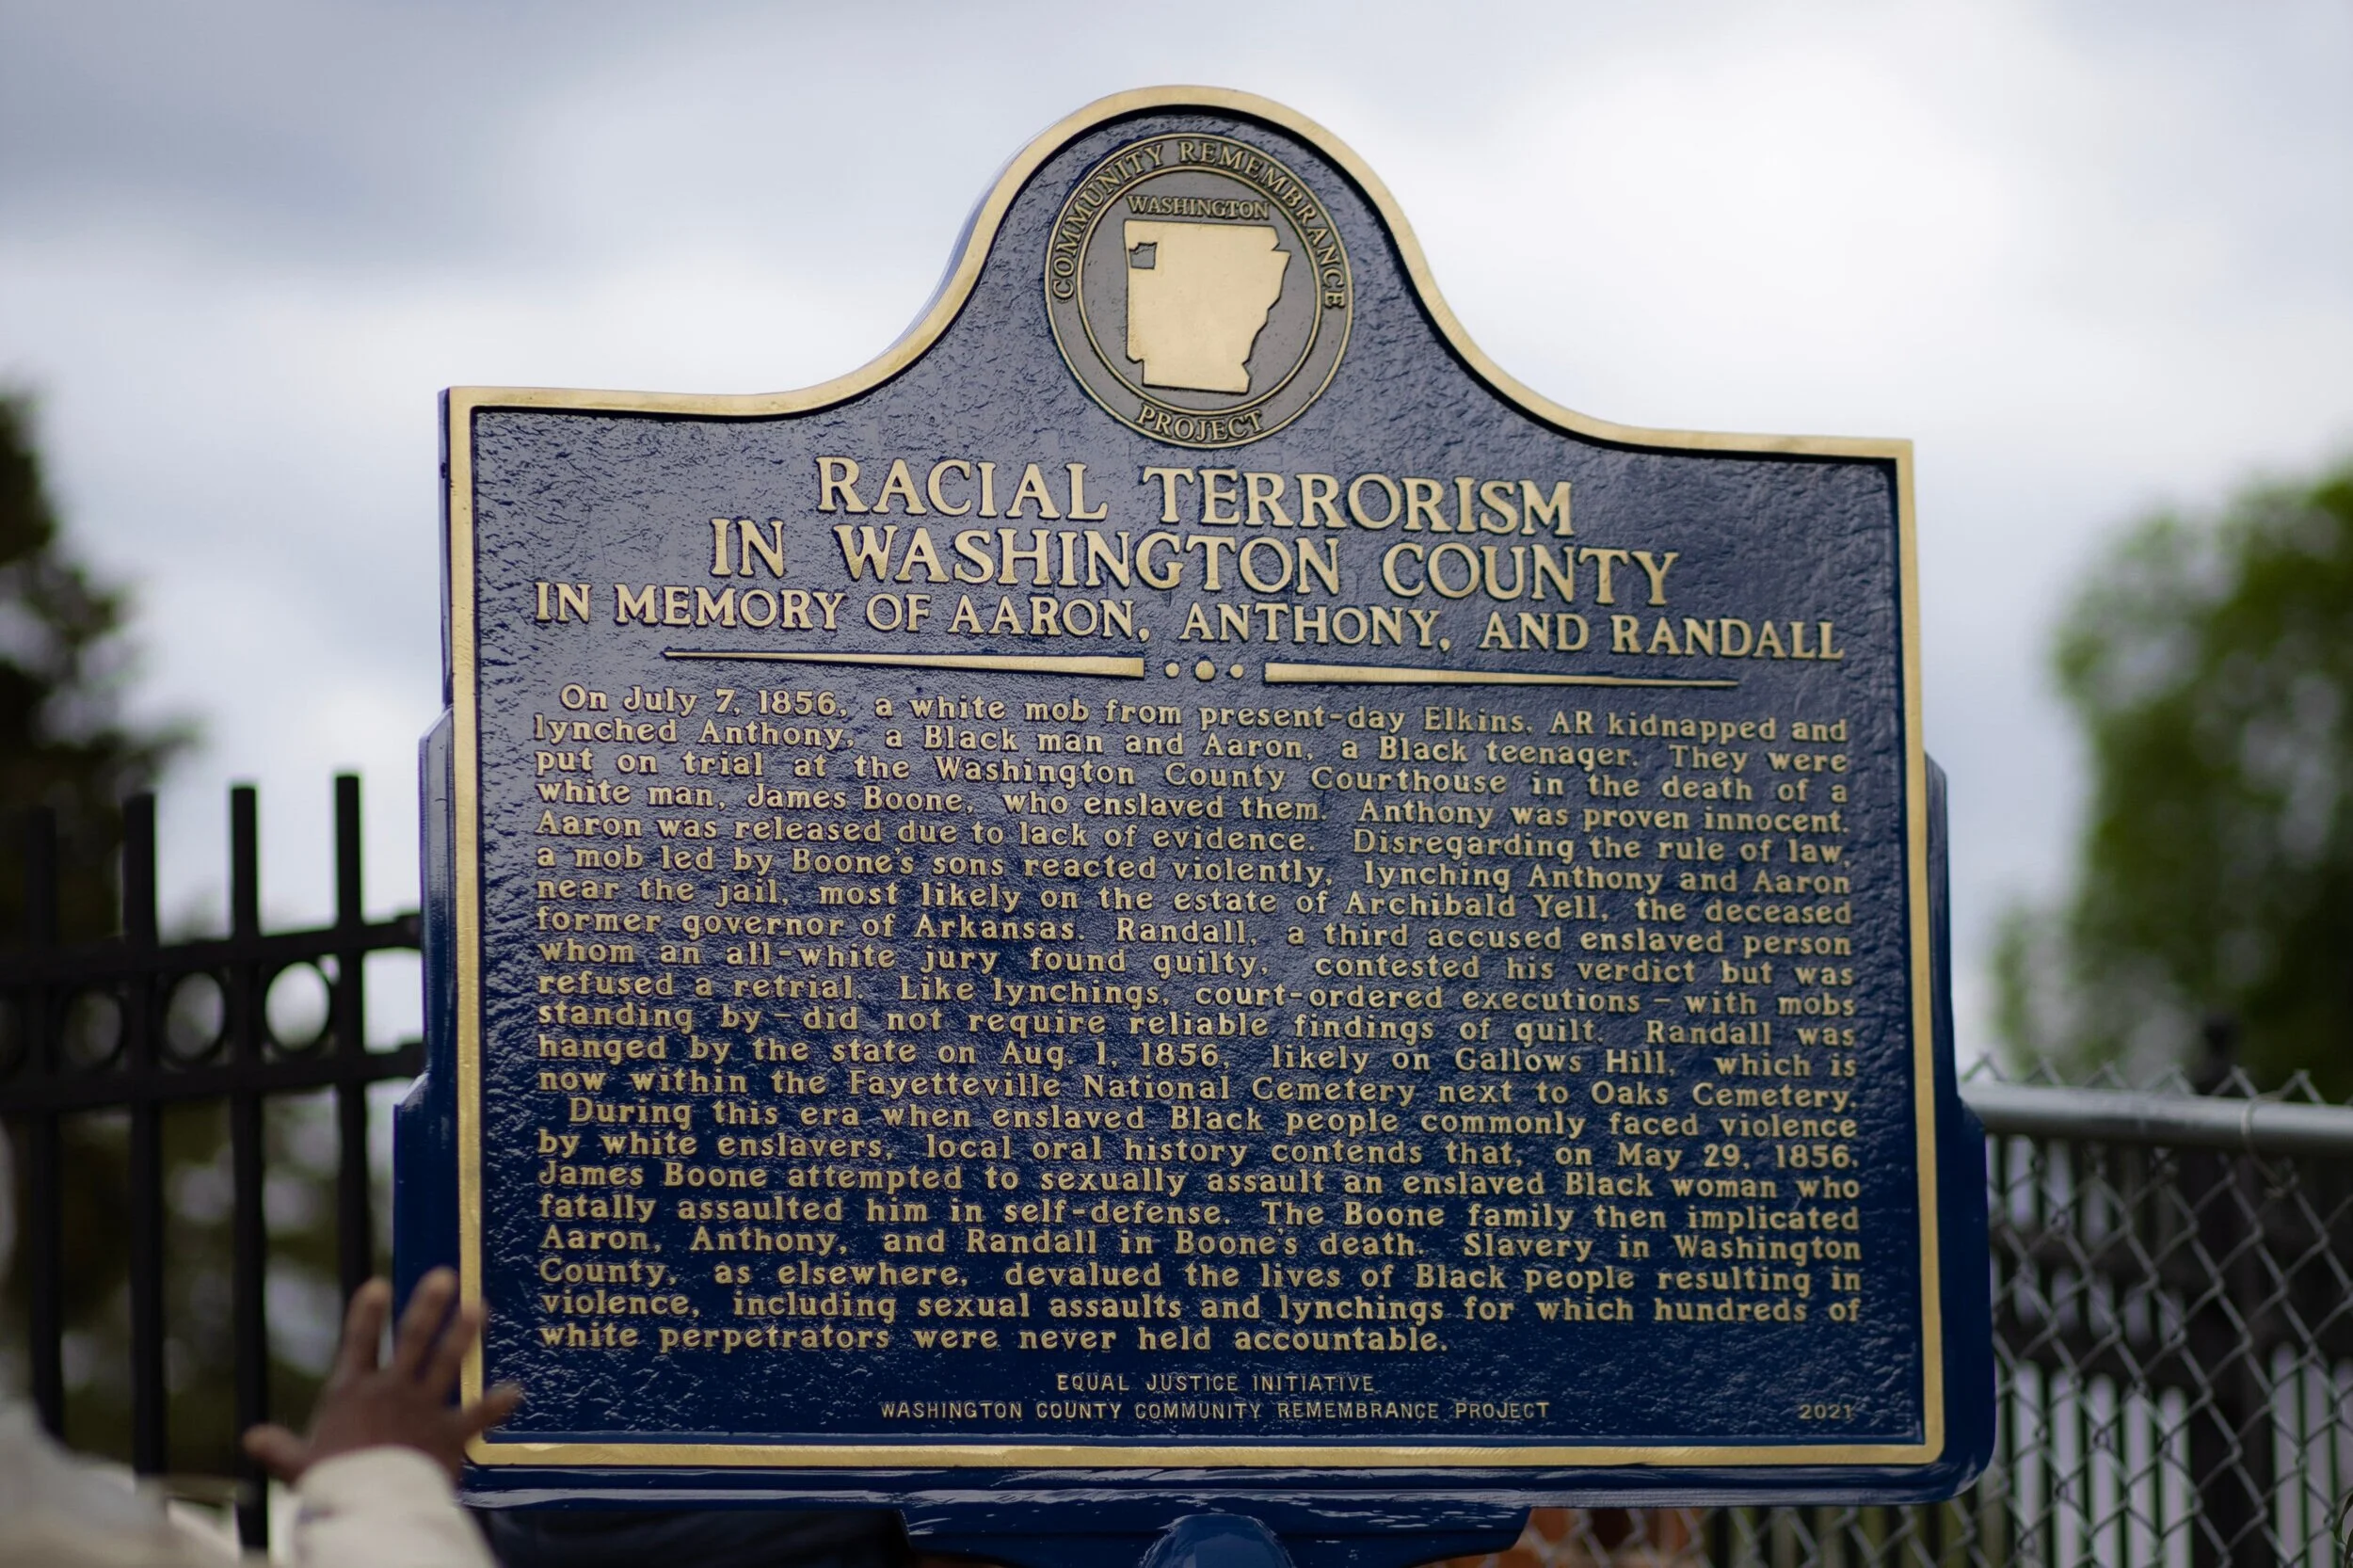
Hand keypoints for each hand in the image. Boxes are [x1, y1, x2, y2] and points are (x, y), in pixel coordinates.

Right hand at [243, 1267, 522, 1482]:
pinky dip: (498, 1404)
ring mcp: (423, 1408)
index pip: (357, 1344)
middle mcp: (390, 1391)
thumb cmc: (332, 1487)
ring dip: (465, 1334)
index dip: (367, 1313)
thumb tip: (252, 1438)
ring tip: (479, 1307)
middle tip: (445, 1276)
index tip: (378, 1285)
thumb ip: (280, 1449)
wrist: (370, 1509)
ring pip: (448, 1361)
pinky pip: (479, 1414)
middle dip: (428, 1305)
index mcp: (351, 1394)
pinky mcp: (450, 1432)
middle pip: (412, 1338)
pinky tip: (516, 1392)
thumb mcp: (299, 1466)